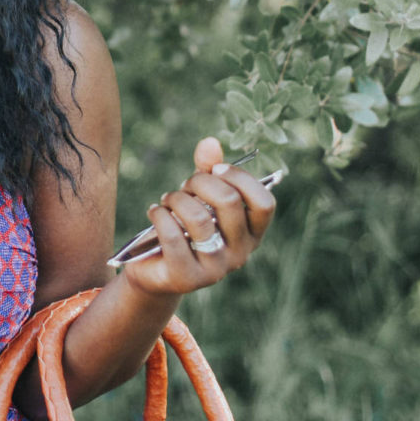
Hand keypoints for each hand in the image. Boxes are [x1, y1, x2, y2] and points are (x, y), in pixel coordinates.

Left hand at [120, 137, 274, 303]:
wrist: (155, 268)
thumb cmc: (184, 225)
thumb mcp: (199, 195)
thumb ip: (208, 169)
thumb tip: (210, 142)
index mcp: (252, 233)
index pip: (264, 204)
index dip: (241, 179)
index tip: (216, 169)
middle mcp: (240, 254)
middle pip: (229, 203)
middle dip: (200, 182)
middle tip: (185, 185)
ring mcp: (216, 269)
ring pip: (199, 219)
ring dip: (177, 199)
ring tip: (167, 199)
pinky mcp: (188, 278)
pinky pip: (174, 237)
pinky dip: (160, 216)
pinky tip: (154, 211)